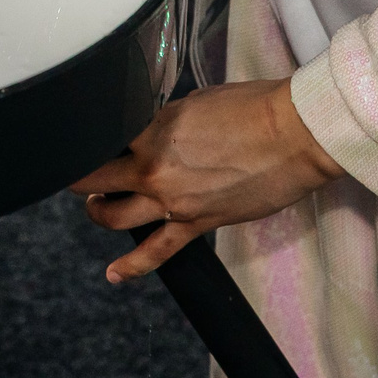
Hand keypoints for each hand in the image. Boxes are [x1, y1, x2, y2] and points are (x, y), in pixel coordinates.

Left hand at [70, 80, 342, 282]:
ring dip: (100, 212)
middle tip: (85, 175)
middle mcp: (152, 168)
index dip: (88, 141)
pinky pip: (156, 251)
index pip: (101, 139)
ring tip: (99, 205)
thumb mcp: (193, 103)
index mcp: (150, 131)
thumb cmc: (252, 109)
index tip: (84, 142)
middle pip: (94, 178)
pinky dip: (131, 266)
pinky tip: (114, 274)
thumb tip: (151, 132)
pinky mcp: (196, 224)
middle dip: (83, 177)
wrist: (294, 135)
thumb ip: (162, 122)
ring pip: (114, 217)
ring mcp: (171, 200)